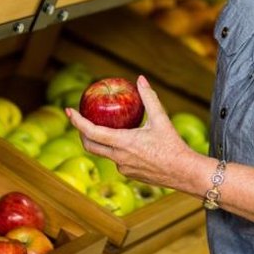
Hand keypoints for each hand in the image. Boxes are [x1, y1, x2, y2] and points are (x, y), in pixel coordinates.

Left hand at [66, 76, 197, 189]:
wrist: (184, 173)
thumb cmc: (173, 145)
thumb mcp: (161, 119)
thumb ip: (149, 98)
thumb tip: (140, 79)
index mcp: (123, 143)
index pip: (91, 132)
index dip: (77, 121)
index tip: (69, 111)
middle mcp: (119, 158)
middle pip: (90, 146)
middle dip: (82, 133)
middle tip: (81, 120)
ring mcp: (123, 168)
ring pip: (105, 153)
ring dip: (101, 141)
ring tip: (106, 127)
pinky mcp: (130, 174)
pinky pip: (117, 160)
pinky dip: (115, 149)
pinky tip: (126, 141)